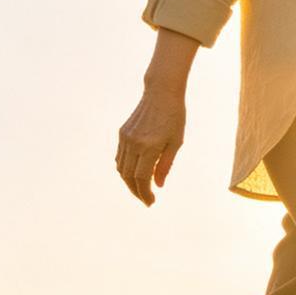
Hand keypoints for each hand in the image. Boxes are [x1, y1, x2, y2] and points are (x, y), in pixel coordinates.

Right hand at [116, 86, 186, 204]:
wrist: (161, 93)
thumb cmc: (174, 117)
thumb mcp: (176, 142)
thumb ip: (165, 165)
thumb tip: (158, 185)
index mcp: (149, 147)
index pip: (142, 178)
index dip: (145, 193)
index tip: (151, 202)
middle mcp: (134, 143)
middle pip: (128, 176)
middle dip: (136, 191)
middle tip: (146, 200)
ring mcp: (125, 138)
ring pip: (121, 168)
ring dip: (129, 182)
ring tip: (141, 189)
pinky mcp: (122, 133)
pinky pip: (119, 157)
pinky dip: (125, 169)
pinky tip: (134, 174)